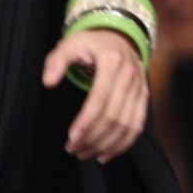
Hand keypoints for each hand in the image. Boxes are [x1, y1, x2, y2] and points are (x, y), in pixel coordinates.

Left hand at [43, 26, 147, 162]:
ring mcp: (140, 87)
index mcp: (111, 61)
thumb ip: (57, 61)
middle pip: (113, 115)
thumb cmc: (90, 43)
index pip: (100, 97)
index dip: (86, 120)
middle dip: (92, 137)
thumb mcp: (70, 43)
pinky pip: (137, 126)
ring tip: (85, 154)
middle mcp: (129, 75)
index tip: (71, 137)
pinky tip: (105, 155)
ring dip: (105, 145)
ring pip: (126, 125)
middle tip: (73, 149)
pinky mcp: (144, 97)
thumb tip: (48, 82)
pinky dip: (123, 145)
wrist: (119, 37)